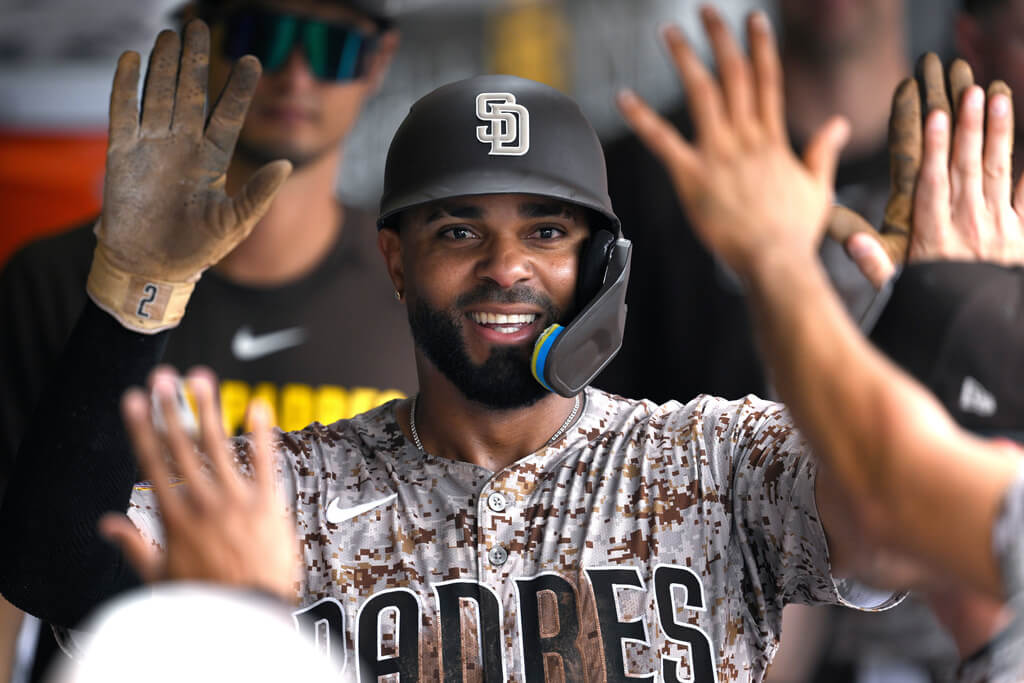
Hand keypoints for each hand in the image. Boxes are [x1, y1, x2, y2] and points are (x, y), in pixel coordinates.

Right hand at [89, 21, 291, 331]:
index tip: (253, 60)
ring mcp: (152, 146)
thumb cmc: (197, 249)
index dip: (239, 90)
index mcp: (213, 160)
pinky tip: (130, 59)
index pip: (229, 116)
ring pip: (159, 95)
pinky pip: (123, 113)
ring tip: (171, 35)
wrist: (152, 267)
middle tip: (200, 27)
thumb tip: (285, 166)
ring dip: (164, 65)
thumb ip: (258, 195)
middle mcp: (184, 146)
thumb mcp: (234, 224)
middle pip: (191, 94)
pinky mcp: (122, 154)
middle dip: (196, 62)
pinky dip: (125, 86)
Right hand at [100, 368, 297, 602]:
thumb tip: (106, 525)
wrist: (250, 614)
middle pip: (183, 447)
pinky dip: (263, 432)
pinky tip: (258, 404)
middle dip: (170, 408)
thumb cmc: (207, 598)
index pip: (154, 463)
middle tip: (163, 377)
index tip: (134, 401)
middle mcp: (204, 504)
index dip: (142, 428)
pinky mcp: (269, 504)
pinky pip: (266, 461)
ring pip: (220, 446)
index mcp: (175, 519)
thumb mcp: (160, 576)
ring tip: (200, 379)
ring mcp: (238, 501)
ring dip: (208, 409)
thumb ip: (134, 545)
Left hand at [617, 8, 847, 277]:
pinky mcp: (693, 175)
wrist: (776, 260)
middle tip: (705, 10)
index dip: (761, 46)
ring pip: (702, 94)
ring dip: (684, 59)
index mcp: (772, 139)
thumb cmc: (795, 232)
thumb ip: (823, 151)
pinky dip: (642, 118)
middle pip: (733, 75)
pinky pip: (663, 140)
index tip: (754, 19)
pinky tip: (624, 97)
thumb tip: (839, 124)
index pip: (767, 80)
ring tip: (668, 33)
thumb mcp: (818, 187)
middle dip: (719, 39)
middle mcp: (746, 137)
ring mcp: (719, 154)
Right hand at [833, 54, 1023, 285]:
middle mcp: (968, 225)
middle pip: (966, 167)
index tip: (935, 114)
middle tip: (968, 90)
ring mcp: (999, 227)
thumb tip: (850, 241)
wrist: (984, 328)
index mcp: (934, 236)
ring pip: (998, 171)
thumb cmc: (935, 306)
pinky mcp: (1022, 233)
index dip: (933, 148)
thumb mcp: (898, 290)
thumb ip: (876, 263)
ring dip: (997, 132)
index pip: (932, 182)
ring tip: (996, 96)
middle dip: (967, 127)